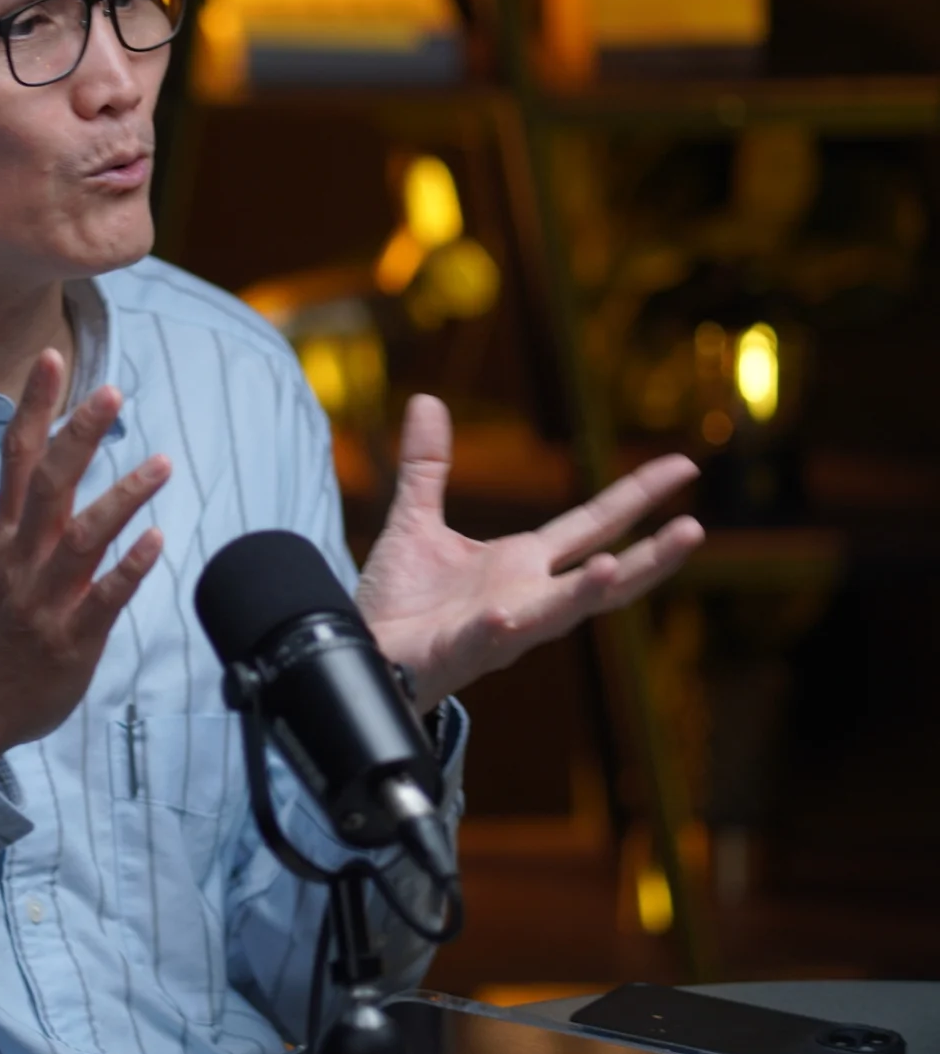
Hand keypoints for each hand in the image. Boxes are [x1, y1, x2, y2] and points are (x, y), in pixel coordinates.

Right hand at [0, 349, 170, 764]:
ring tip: (162, 464)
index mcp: (3, 535)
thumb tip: (53, 457)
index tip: (51, 358)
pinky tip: (155, 541)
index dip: (33, 406)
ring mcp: (44, 598)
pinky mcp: (70, 638)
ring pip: (80, 537)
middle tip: (110, 391)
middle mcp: (21, 558)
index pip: (15, 456)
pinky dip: (128, 567)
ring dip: (122, 498)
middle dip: (78, 435)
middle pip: (48, 484)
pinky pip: (102, 597)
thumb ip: (24, 514)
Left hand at [355, 395, 705, 710]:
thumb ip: (427, 466)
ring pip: (556, 614)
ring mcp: (501, 628)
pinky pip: (485, 641)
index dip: (637, 496)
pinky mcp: (461, 652)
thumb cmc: (400, 601)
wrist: (361, 652)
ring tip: (615, 568)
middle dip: (649, 556)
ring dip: (587, 593)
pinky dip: (500, 628)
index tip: (682, 466)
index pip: (593, 524)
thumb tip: (428, 401)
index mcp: (522, 563)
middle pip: (603, 575)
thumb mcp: (416, 521)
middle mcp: (526, 597)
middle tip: (693, 529)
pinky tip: (506, 616)